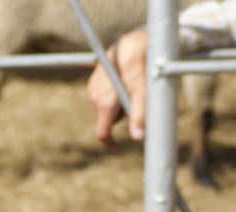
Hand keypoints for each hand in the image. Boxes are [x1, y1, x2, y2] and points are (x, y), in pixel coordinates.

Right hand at [86, 29, 148, 146]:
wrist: (131, 42)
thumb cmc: (141, 66)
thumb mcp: (144, 91)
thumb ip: (139, 115)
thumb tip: (137, 138)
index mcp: (105, 102)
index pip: (102, 132)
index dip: (110, 142)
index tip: (118, 145)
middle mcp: (95, 96)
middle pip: (105, 120)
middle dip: (119, 116)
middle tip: (135, 101)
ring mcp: (92, 88)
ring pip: (104, 109)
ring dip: (116, 106)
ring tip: (129, 87)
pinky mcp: (92, 82)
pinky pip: (101, 98)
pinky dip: (112, 97)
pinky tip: (121, 83)